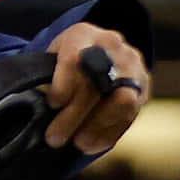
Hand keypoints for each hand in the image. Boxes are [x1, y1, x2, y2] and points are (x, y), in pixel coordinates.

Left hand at [42, 24, 149, 153]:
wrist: (98, 52)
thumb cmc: (65, 60)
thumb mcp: (51, 58)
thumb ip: (45, 76)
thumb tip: (35, 102)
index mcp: (83, 34)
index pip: (74, 59)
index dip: (63, 84)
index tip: (52, 104)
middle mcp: (112, 45)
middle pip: (96, 84)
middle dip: (74, 115)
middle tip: (55, 137)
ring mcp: (132, 65)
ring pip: (122, 100)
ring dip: (98, 127)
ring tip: (79, 144)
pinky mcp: (144, 86)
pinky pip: (132, 114)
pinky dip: (111, 133)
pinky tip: (94, 145)